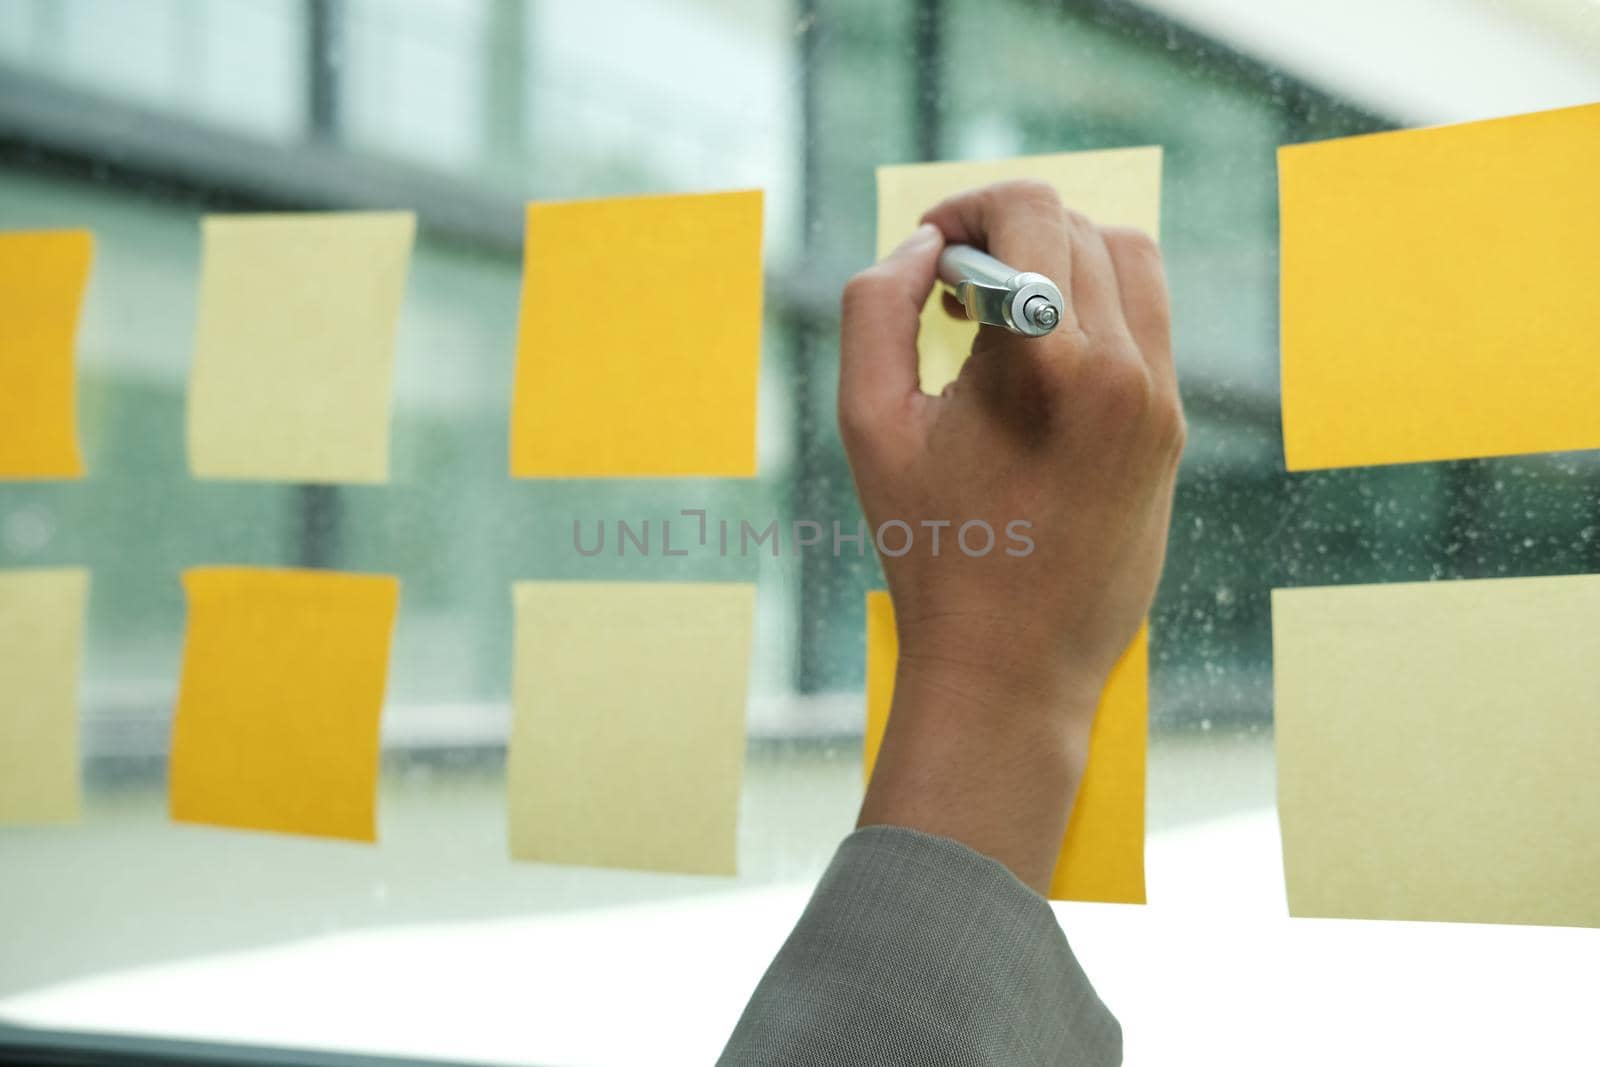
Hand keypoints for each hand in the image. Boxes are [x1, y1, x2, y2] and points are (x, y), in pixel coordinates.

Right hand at [840, 180, 1183, 891]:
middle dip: (1006, 237)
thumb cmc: (931, 555)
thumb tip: (922, 246)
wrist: (1013, 671)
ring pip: (1130, 262)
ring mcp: (1160, 403)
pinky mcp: (1171, 434)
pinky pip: (1149, 325)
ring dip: (1061, 262)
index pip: (1030, 210)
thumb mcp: (869, 426)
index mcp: (1048, 361)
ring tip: (1002, 318)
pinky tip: (1040, 362)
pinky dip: (1095, 311)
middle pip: (1078, 227)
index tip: (931, 250)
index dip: (968, 208)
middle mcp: (1124, 369)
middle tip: (950, 292)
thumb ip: (875, 307)